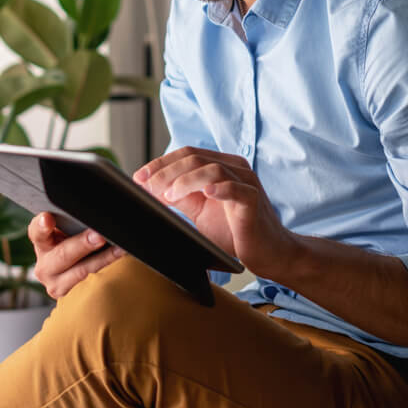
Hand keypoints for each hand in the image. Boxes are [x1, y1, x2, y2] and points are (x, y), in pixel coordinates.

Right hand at [28, 212, 125, 298]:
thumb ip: (75, 215)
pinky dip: (108, 269)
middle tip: (99, 236)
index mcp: (42, 242)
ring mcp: (57, 283)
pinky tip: (121, 260)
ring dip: (103, 259)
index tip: (48, 219)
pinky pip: (91, 283)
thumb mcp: (69, 228)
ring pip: (80, 271)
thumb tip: (106, 193)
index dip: (42, 225)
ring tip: (119, 249)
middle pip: (62, 254)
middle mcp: (45, 264)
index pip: (37, 231)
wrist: (73, 274)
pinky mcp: (71, 296)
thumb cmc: (75, 241)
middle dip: (82, 244)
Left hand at [133, 146, 290, 276]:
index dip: (160, 163)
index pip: (186, 154)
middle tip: (146, 186)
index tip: (138, 177)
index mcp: (221, 165)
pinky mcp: (254, 200)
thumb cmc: (235, 231)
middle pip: (194, 158)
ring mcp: (246, 181)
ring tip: (168, 196)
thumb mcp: (200, 211)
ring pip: (211, 169)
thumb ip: (180, 197)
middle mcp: (234, 167)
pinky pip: (236, 188)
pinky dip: (218, 188)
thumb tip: (151, 189)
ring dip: (185, 181)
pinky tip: (205, 193)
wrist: (269, 253)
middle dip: (166, 171)